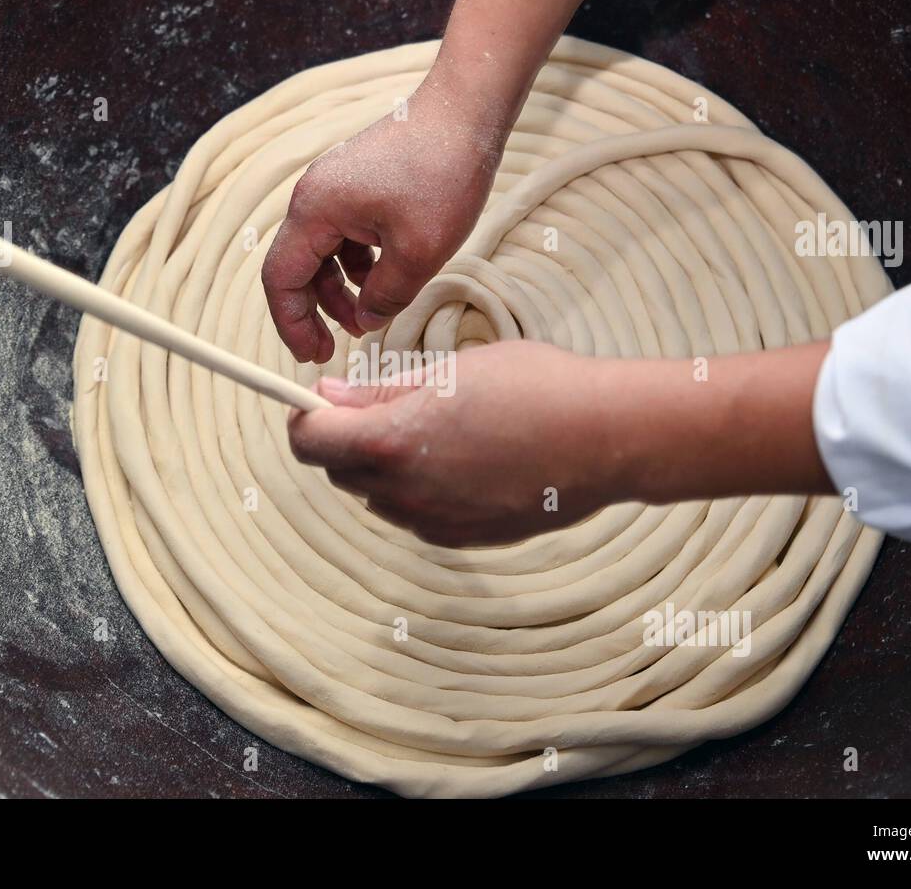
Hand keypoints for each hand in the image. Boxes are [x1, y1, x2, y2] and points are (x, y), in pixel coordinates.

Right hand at [261, 78, 501, 363]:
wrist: (465, 112)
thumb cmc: (443, 172)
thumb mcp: (419, 252)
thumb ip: (387, 296)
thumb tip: (367, 322)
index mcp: (315, 210)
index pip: (281, 280)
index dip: (292, 324)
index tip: (311, 355)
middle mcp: (314, 198)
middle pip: (297, 268)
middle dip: (315, 312)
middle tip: (334, 348)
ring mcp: (335, 190)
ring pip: (322, 255)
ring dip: (340, 292)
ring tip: (367, 320)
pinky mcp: (356, 187)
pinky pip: (343, 238)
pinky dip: (357, 267)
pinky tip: (384, 282)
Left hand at [288, 341, 620, 545]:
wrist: (605, 438)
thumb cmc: (534, 387)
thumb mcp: (449, 371)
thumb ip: (380, 391)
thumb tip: (328, 397)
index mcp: (392, 441)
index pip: (308, 441)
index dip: (305, 418)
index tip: (320, 401)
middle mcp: (404, 491)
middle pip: (338, 471)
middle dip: (346, 440)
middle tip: (384, 405)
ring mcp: (432, 521)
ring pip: (377, 495)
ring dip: (383, 466)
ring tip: (435, 430)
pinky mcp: (460, 538)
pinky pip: (416, 513)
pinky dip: (419, 488)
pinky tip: (462, 459)